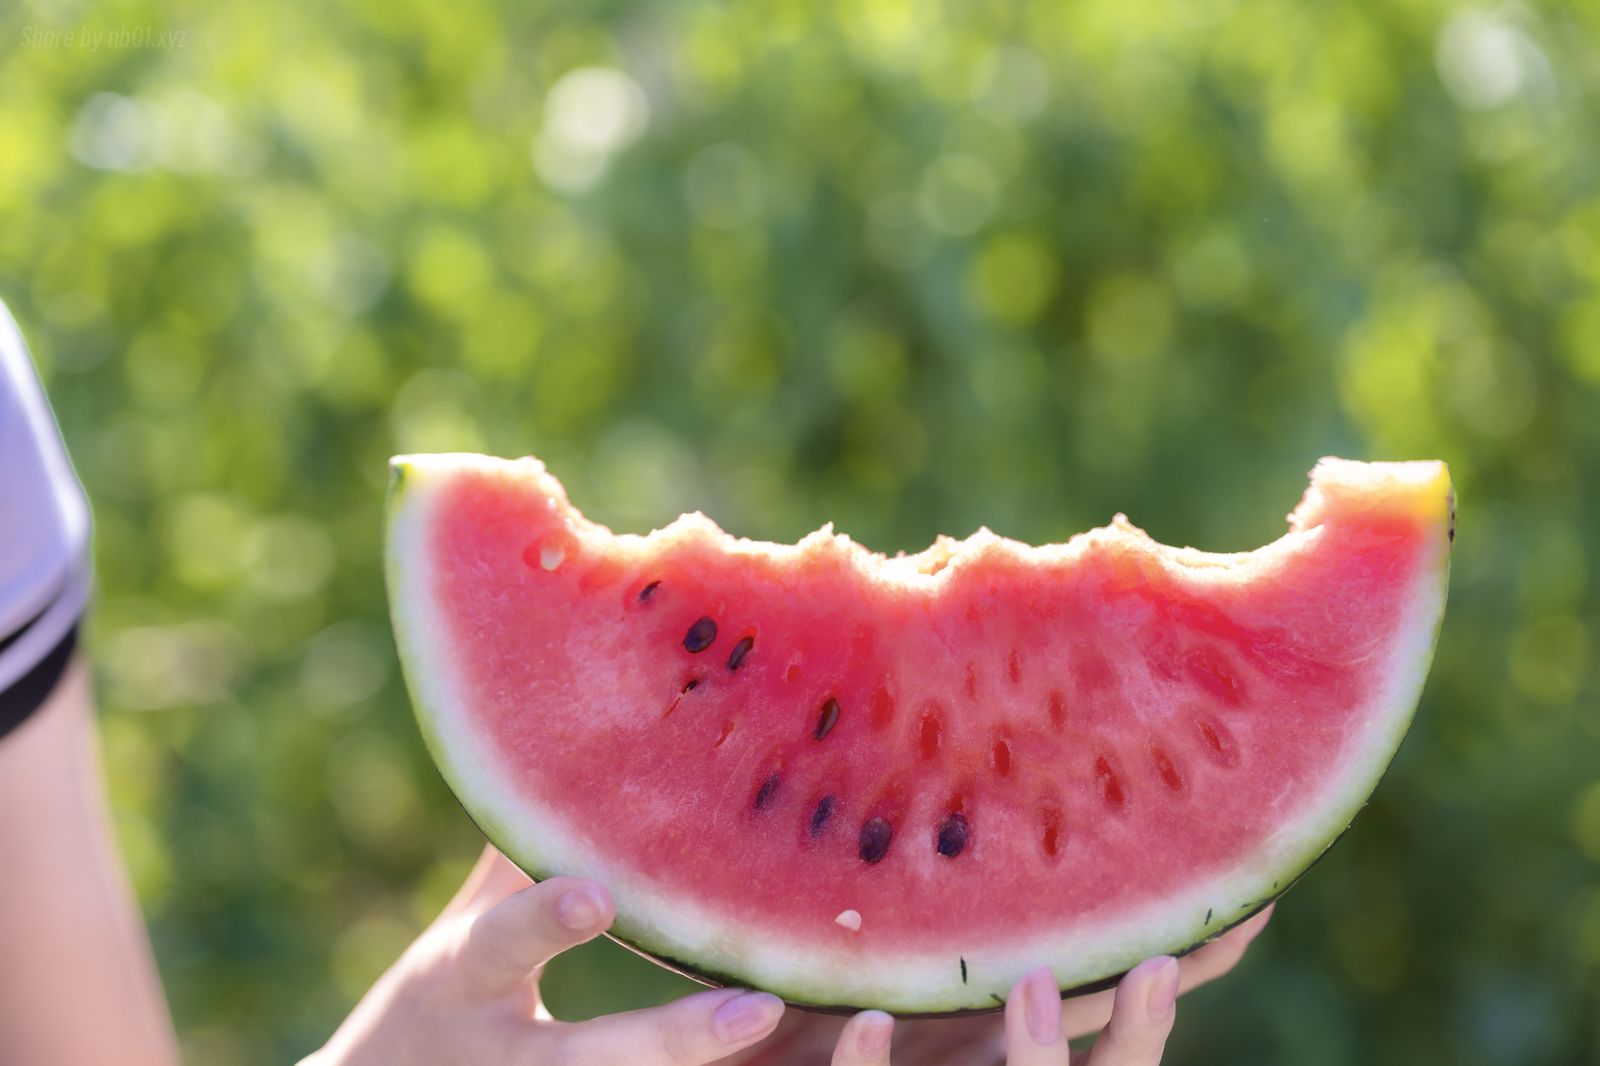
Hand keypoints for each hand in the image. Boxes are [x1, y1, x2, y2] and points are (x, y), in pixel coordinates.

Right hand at [301, 845, 787, 1064]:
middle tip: (761, 1010)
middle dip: (675, 1040)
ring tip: (784, 1031)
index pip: (502, 945)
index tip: (597, 897)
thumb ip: (517, 860)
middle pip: (594, 1059)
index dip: (543, 921)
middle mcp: (506, 1059)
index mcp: (468, 982)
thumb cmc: (439, 1002)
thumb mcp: (464, 932)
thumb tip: (556, 751)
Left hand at [728, 904, 1274, 1064]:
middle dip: (1139, 1030)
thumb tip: (1007, 748)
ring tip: (1033, 982)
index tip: (1252, 906)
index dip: (1189, 958)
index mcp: (1000, 1021)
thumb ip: (949, 874)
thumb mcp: (888, 932)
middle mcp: (980, 1062)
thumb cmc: (807, 992)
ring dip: (1033, 1055)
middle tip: (1161, 962)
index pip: (1119, 996)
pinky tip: (868, 1021)